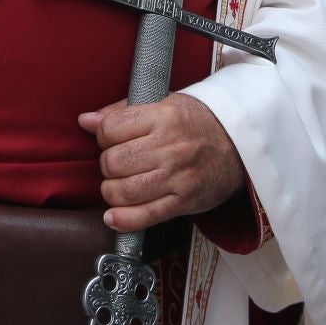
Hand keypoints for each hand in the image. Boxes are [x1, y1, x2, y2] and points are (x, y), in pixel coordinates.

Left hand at [78, 93, 243, 231]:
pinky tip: (113, 217)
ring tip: (119, 185)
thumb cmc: (197, 122)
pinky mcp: (185, 202)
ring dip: (112, 191)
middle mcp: (171, 147)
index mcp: (164, 116)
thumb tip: (86, 121)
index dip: (103, 136)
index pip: (110, 129)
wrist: (240, 144)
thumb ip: (122, 111)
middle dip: (107, 165)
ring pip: (123, 191)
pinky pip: (146, 216)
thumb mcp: (164, 103)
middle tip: (118, 163)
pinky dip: (124, 220)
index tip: (110, 140)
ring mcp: (178, 177)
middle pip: (112, 162)